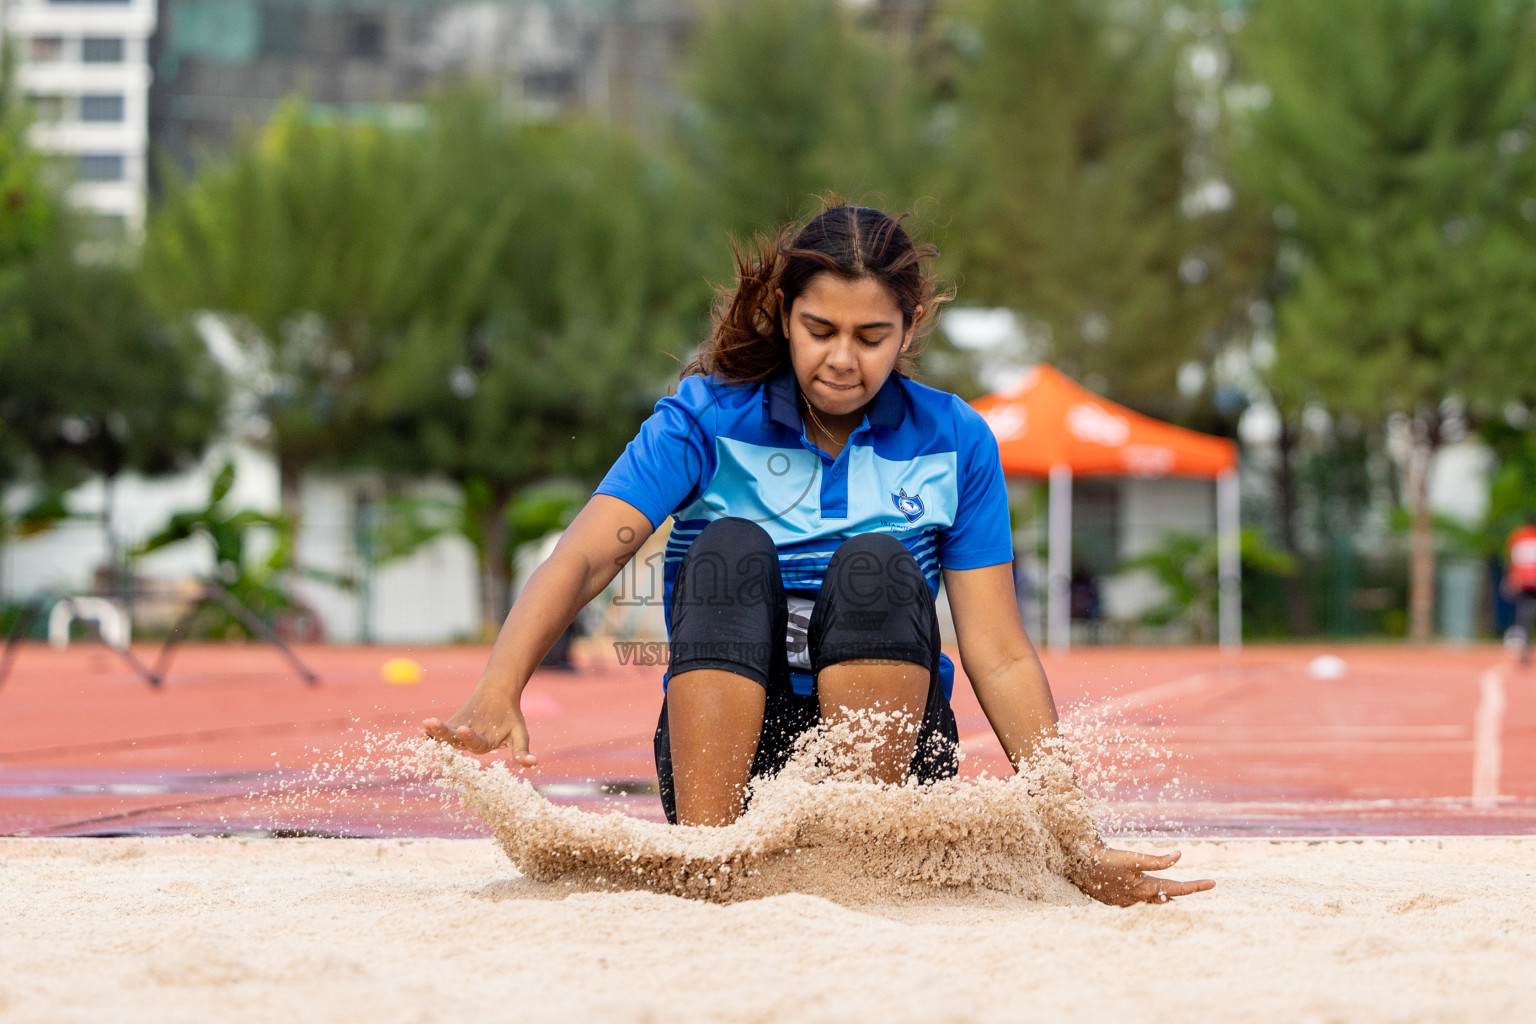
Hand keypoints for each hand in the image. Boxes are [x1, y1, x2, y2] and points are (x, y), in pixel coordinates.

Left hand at [422, 684, 536, 766]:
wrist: (499, 695)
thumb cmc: (511, 717)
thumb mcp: (519, 734)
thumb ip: (521, 751)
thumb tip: (533, 764)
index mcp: (484, 746)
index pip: (475, 744)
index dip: (469, 737)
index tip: (463, 729)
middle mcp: (468, 744)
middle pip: (455, 742)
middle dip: (444, 735)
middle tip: (435, 726)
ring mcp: (458, 735)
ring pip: (445, 736)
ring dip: (435, 731)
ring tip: (427, 723)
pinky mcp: (451, 725)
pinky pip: (438, 731)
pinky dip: (430, 731)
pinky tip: (424, 728)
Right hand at [1079, 846, 1213, 906]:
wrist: (1076, 866)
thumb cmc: (1104, 861)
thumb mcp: (1132, 859)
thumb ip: (1156, 860)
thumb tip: (1179, 856)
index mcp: (1146, 888)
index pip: (1178, 889)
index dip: (1197, 886)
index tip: (1213, 883)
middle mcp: (1139, 898)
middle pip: (1167, 898)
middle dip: (1181, 894)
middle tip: (1197, 888)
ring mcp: (1126, 901)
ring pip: (1152, 901)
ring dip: (1165, 897)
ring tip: (1174, 894)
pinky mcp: (1115, 899)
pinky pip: (1136, 900)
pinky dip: (1146, 897)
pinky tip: (1143, 892)